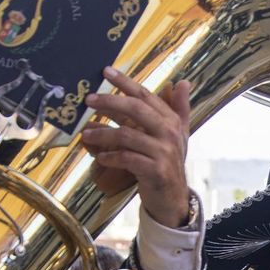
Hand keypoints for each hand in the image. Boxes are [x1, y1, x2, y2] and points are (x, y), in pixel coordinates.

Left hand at [80, 68, 193, 226]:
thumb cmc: (168, 163)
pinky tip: (100, 157)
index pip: (145, 95)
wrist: (173, 198)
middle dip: (110, 102)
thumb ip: (179, 108)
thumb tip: (183, 82)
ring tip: (86, 135)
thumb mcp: (177, 135)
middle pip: (135, 109)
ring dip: (103, 134)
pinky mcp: (155, 170)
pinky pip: (127, 158)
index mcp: (171, 120)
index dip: (125, 82)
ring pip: (127, 135)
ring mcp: (163, 151)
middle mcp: (169, 132)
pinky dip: (111, 157)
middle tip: (89, 100)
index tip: (105, 71)